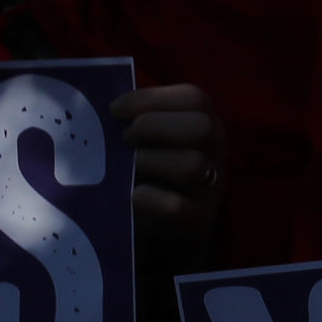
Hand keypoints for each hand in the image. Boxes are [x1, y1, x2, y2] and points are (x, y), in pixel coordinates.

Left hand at [113, 85, 224, 259]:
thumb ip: (138, 118)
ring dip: (151, 160)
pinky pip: (177, 206)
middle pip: (202, 127)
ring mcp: (213, 186)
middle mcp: (217, 151)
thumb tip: (104, 105)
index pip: (194, 98)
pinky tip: (134, 195)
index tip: (115, 110)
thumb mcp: (151, 138)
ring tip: (128, 166)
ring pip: (192, 165)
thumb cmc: (153, 169)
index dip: (152, 99)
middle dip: (154, 126)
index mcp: (207, 122)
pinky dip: (150, 197)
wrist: (162, 224)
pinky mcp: (200, 219)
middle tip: (125, 137)